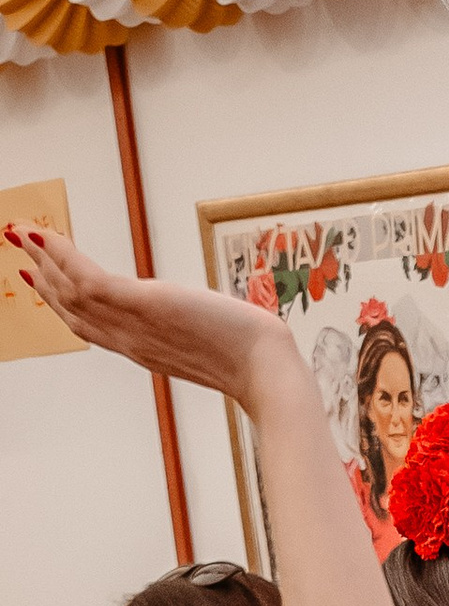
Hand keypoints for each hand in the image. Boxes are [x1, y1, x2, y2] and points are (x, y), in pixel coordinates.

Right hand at [8, 224, 295, 412]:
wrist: (266, 371)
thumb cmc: (253, 359)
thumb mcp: (214, 343)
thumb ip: (193, 330)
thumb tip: (199, 317)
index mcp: (143, 350)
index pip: (90, 326)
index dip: (60, 302)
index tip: (38, 278)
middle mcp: (130, 341)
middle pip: (72, 308)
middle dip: (41, 277)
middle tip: (18, 246)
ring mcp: (132, 325)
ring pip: (70, 291)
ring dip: (43, 259)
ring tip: (21, 233)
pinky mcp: (142, 306)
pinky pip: (88, 278)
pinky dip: (61, 256)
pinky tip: (44, 235)